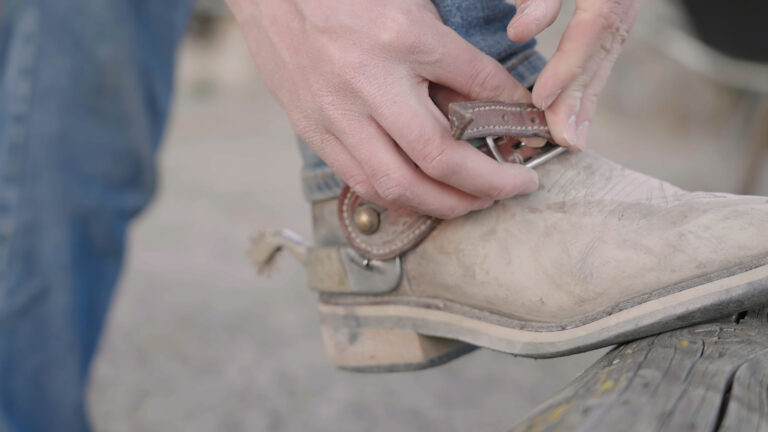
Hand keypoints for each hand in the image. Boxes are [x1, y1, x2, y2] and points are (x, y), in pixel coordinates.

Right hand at [226, 0, 539, 218]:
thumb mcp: (412, 7)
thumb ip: (453, 57)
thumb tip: (497, 100)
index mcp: (402, 37)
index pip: (477, 85)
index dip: (515, 116)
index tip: (534, 133)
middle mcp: (368, 82)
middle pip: (437, 157)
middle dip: (486, 184)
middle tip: (515, 187)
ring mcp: (335, 112)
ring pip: (396, 184)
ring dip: (443, 204)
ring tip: (472, 201)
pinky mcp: (312, 129)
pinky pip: (359, 181)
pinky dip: (399, 197)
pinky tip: (422, 195)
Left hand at [507, 0, 642, 149]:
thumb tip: (518, 33)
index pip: (591, 31)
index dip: (566, 70)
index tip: (541, 102)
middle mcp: (625, 0)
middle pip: (601, 55)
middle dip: (579, 100)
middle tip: (563, 140)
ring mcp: (627, 6)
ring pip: (606, 58)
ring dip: (588, 99)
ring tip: (572, 137)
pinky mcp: (619, 11)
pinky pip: (605, 51)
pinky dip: (590, 81)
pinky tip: (579, 108)